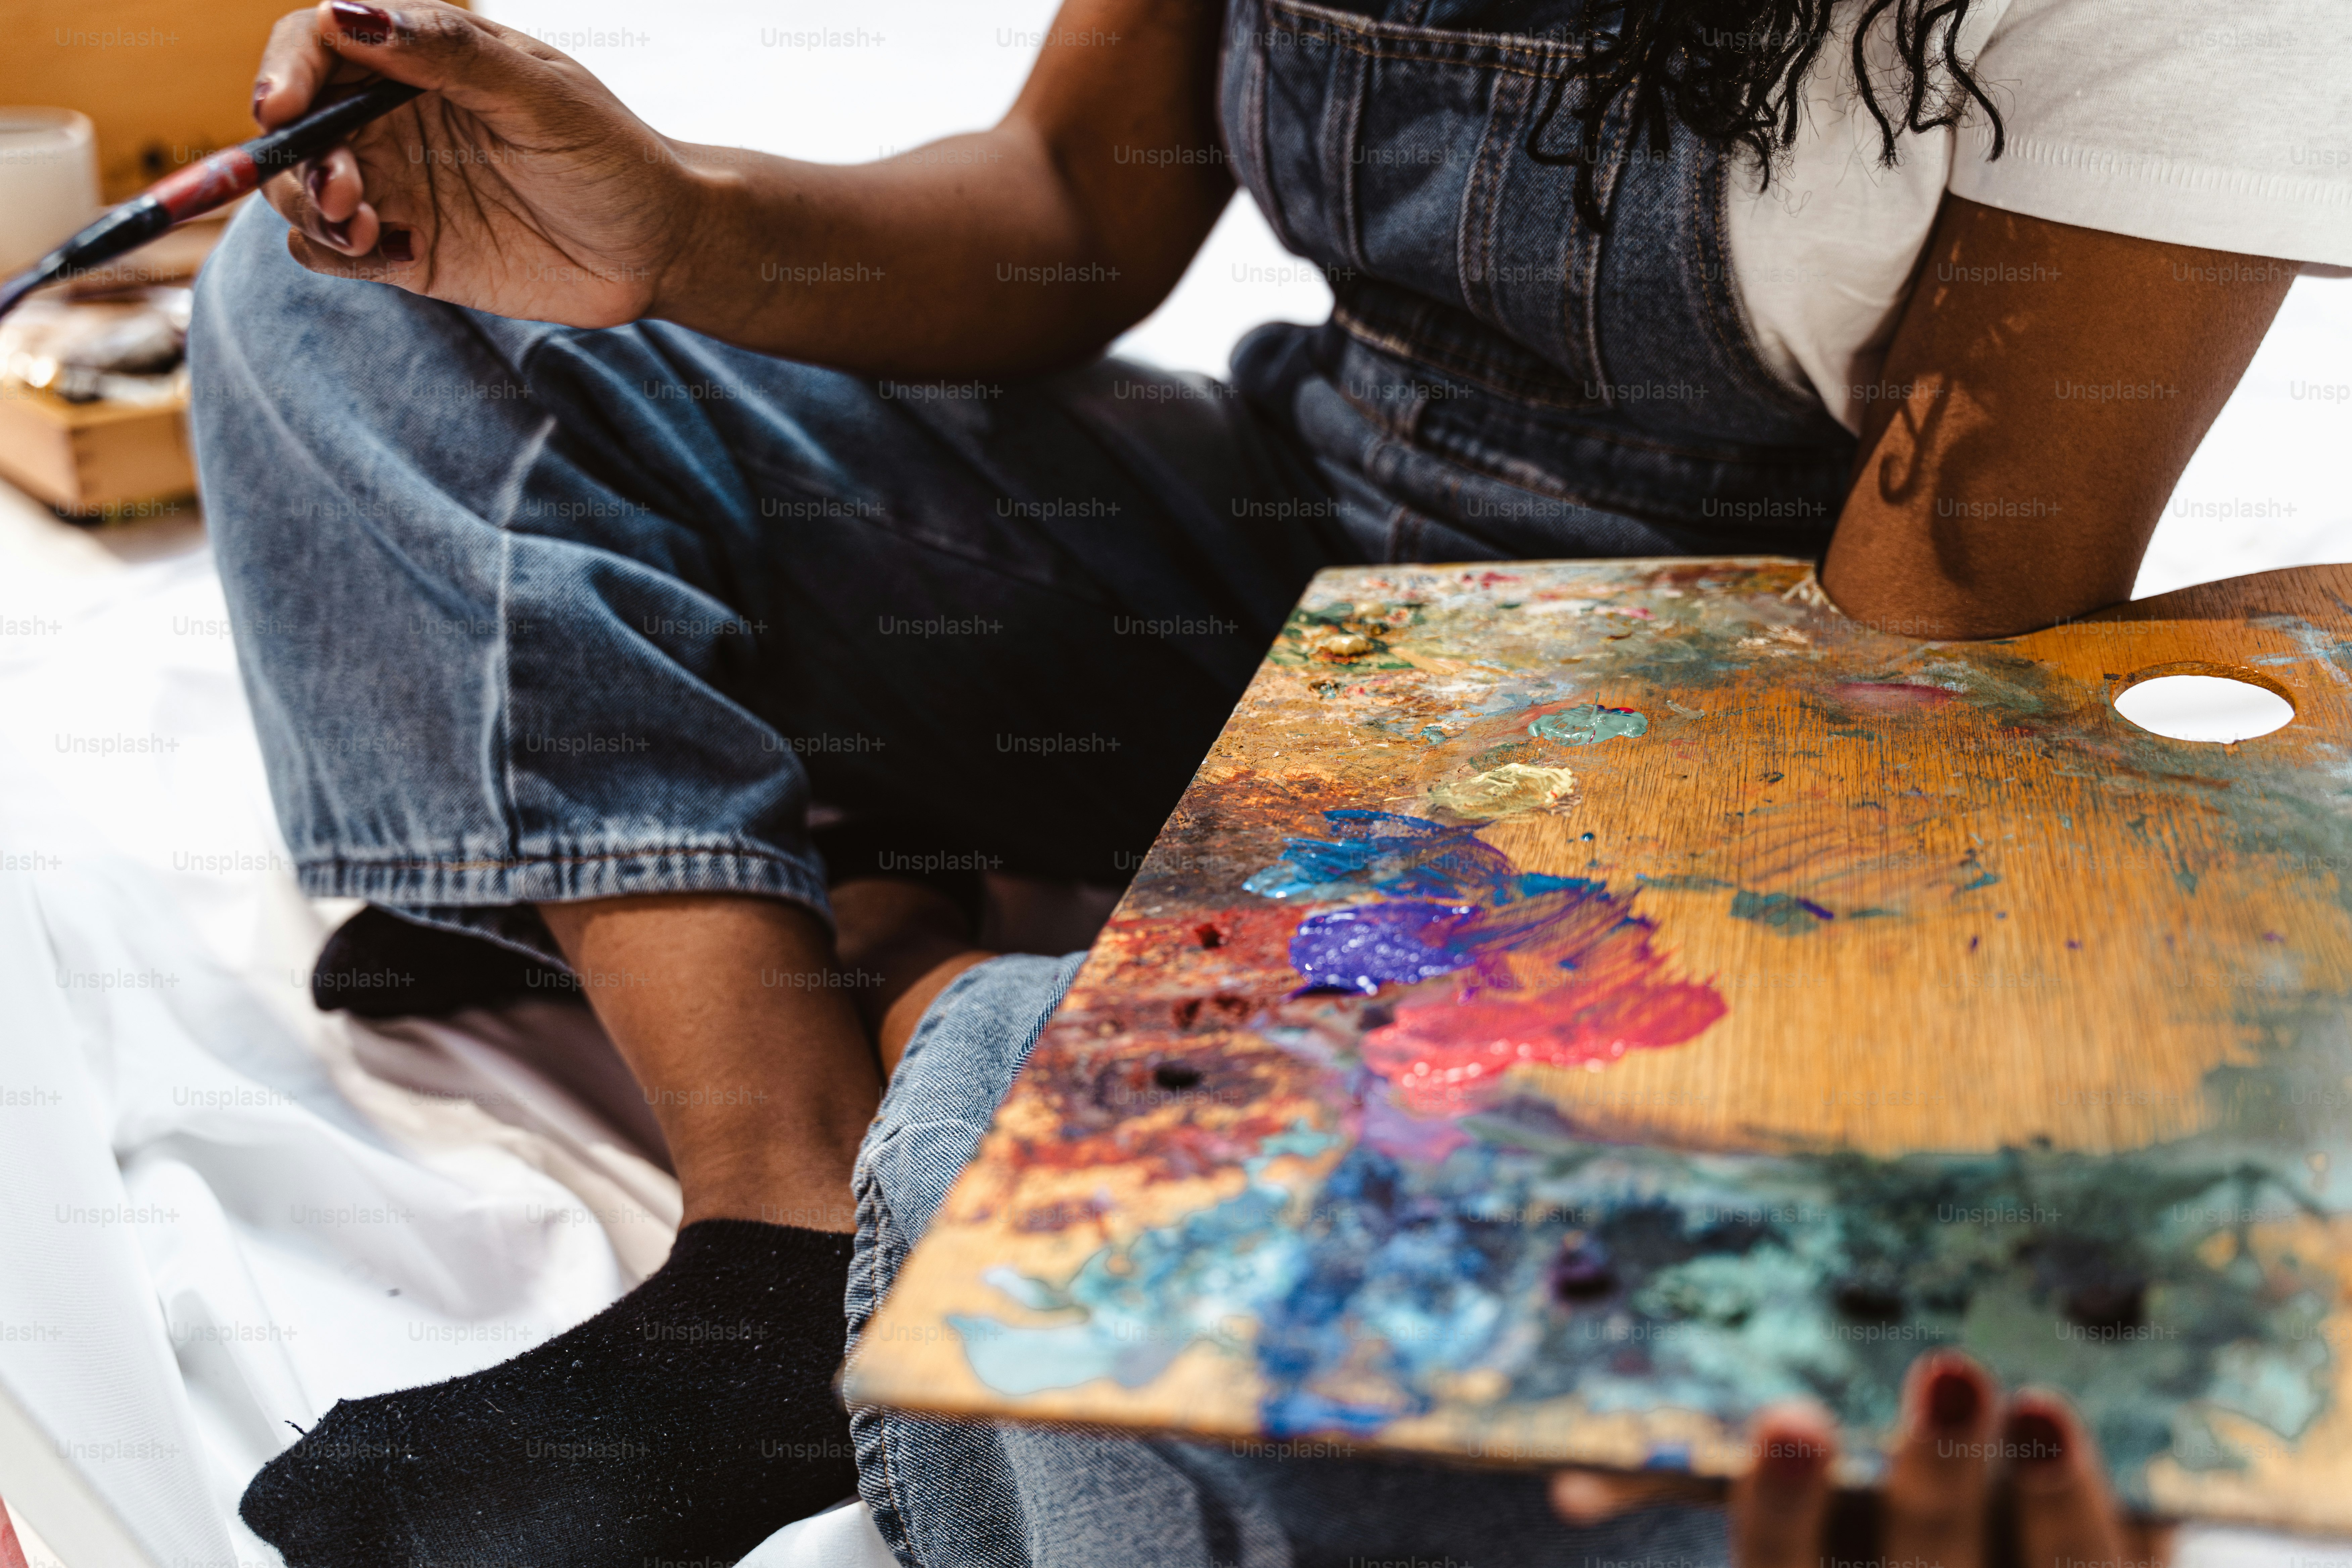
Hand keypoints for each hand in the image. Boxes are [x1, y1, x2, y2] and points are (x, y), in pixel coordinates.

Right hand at [250, 0, 699, 325]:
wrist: (659, 245)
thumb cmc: (612, 156)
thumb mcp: (541, 94)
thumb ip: (448, 52)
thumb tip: (346, 14)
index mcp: (422, 60)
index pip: (319, 45)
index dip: (287, 71)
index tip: (281, 107)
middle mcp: (395, 119)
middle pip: (296, 124)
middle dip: (294, 157)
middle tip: (345, 192)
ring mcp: (397, 186)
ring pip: (302, 190)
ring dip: (310, 209)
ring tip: (367, 227)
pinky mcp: (408, 251)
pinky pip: (334, 252)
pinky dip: (339, 253)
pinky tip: (397, 252)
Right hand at [1552, 1353, 2169, 1567]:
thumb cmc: (1844, 1554)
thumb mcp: (1793, 1543)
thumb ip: (1696, 1493)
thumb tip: (1570, 1485)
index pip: (1784, 1567)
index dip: (1785, 1507)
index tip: (1792, 1420)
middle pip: (1926, 1565)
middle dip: (1936, 1478)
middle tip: (1951, 1367)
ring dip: (2049, 1495)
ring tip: (2038, 1397)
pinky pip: (2124, 1559)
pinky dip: (2117, 1506)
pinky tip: (2108, 1438)